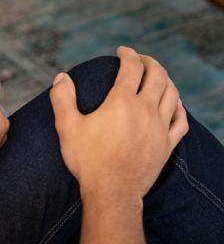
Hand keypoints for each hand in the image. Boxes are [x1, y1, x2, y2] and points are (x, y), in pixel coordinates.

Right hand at [50, 46, 188, 203]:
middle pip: (158, 76)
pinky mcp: (167, 144)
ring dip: (166, 80)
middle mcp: (146, 110)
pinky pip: (181, 119)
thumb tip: (61, 77)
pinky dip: (179, 107)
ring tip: (157, 77)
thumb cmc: (87, 160)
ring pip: (172, 94)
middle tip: (141, 60)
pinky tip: (174, 105)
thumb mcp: (67, 127)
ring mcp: (160, 127)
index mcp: (122, 102)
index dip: (128, 54)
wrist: (112, 192)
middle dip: (150, 62)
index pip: (131, 68)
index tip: (122, 51)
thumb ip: (62, 98)